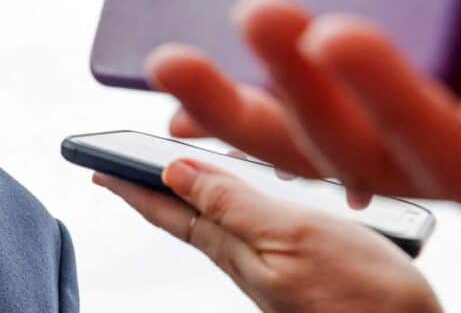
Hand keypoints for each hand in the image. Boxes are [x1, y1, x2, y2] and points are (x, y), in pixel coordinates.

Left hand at [95, 159, 440, 312]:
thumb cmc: (363, 297)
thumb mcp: (291, 236)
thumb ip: (234, 205)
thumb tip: (174, 173)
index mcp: (235, 247)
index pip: (167, 210)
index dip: (131, 184)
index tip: (97, 164)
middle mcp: (247, 258)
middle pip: (188, 214)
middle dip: (156, 184)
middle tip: (124, 163)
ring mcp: (274, 265)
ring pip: (222, 218)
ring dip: (196, 189)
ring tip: (174, 169)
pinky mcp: (302, 267)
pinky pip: (258, 227)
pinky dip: (244, 201)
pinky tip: (251, 194)